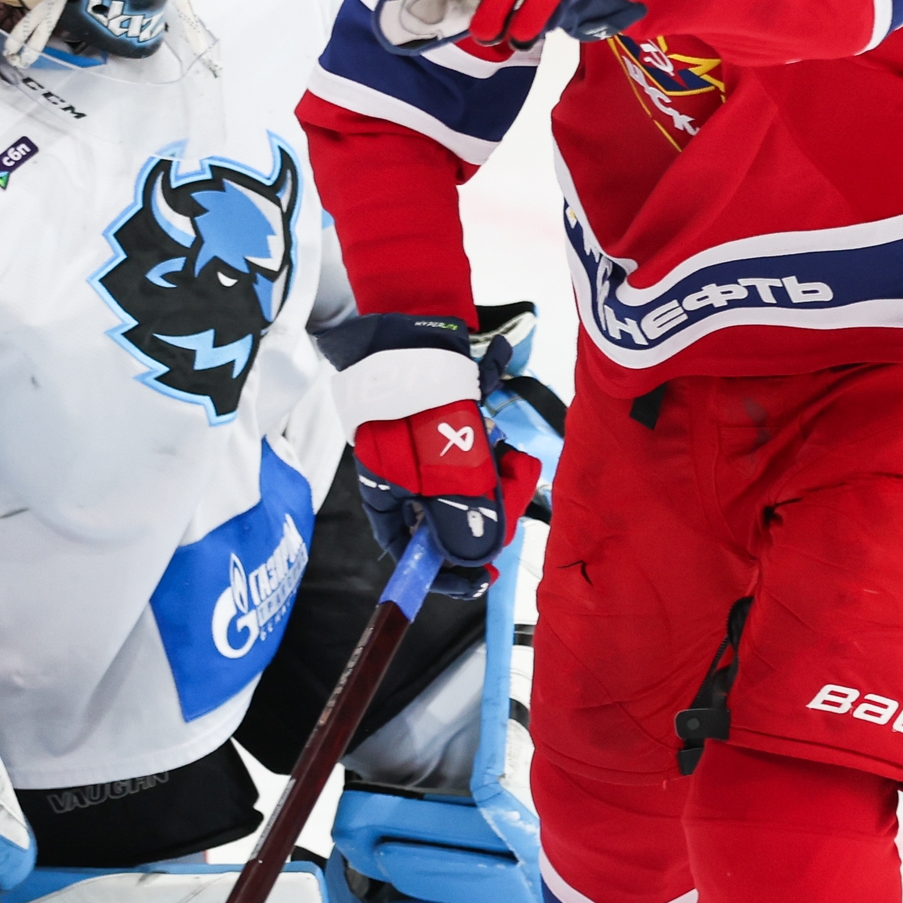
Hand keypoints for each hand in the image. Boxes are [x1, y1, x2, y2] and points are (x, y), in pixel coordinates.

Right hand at [317, 312, 541, 598]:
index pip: (411, 553)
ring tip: (514, 460)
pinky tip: (508, 444)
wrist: (413, 325)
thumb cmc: (419, 400)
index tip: (484, 576)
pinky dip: (496, 455)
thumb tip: (478, 557)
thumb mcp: (445, 468)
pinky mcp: (447, 428)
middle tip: (515, 493)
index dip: (446, 573)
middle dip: (489, 514)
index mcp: (387, 497)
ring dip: (499, 481)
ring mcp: (425, 453)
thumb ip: (463, 515)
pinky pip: (476, 457)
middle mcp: (404, 480)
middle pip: (448, 521)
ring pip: (469, 489)